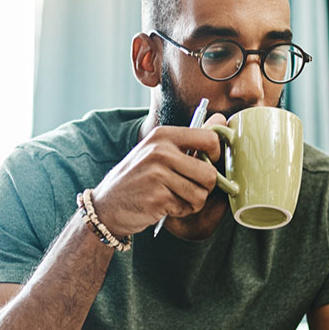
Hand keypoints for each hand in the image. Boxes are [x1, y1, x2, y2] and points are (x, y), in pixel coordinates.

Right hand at [91, 113, 226, 236]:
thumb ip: (190, 138)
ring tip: (175, 198)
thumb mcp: (158, 151)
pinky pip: (187, 208)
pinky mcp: (157, 198)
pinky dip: (180, 211)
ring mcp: (157, 175)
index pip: (209, 139)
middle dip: (205, 188)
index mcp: (163, 135)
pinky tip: (164, 206)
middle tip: (190, 189)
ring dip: (192, 202)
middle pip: (209, 173)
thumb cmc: (138, 178)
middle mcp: (160, 151)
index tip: (207, 164)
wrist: (107, 205)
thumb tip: (221, 118)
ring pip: (201, 194)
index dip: (216, 156)